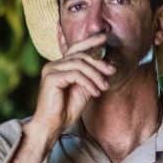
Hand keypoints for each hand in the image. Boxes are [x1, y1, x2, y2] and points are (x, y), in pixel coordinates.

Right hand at [30, 25, 115, 144]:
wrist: (53, 125)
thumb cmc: (67, 109)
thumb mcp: (84, 89)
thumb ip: (91, 76)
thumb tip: (107, 64)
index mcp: (60, 65)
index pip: (76, 48)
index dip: (90, 41)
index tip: (105, 37)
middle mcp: (53, 65)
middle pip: (80, 55)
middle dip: (99, 62)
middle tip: (112, 71)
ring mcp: (50, 70)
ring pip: (80, 64)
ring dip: (96, 75)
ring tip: (104, 87)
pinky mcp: (51, 78)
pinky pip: (75, 75)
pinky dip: (88, 83)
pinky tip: (95, 92)